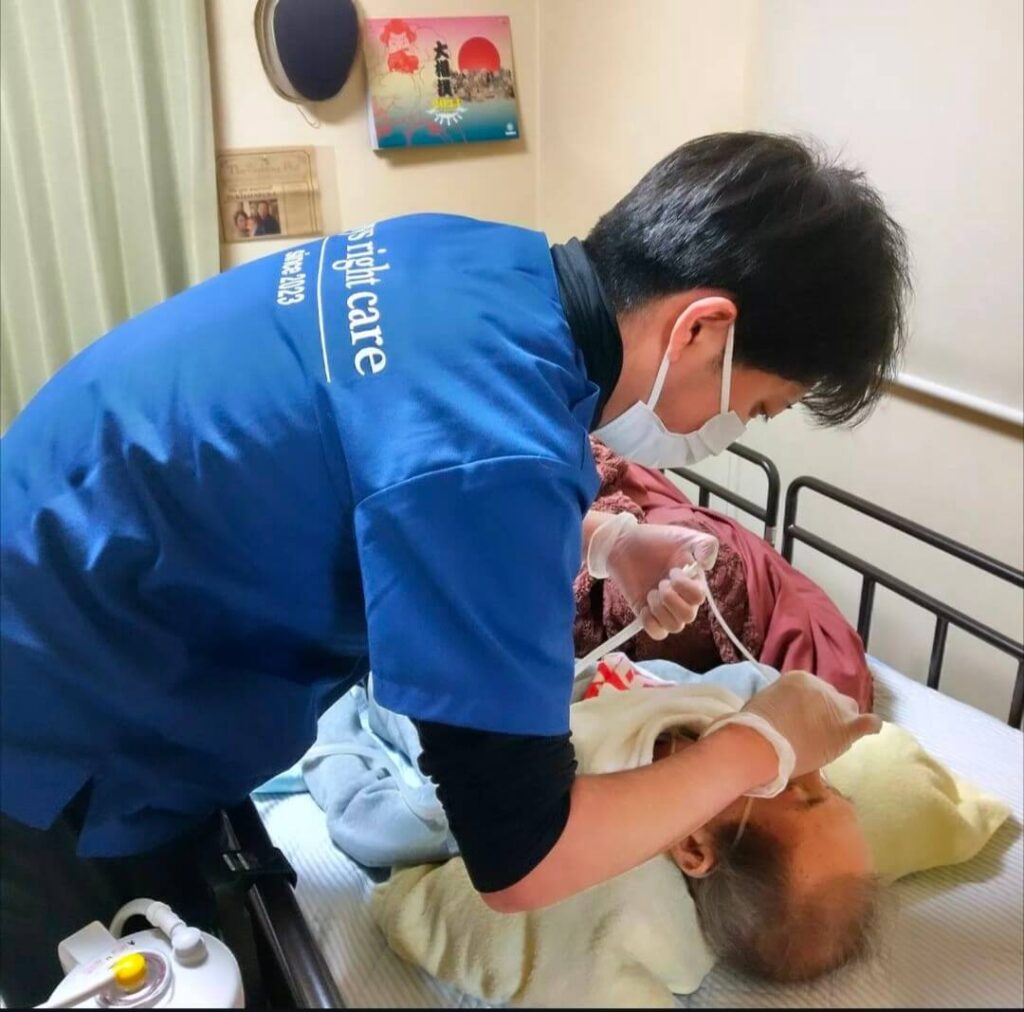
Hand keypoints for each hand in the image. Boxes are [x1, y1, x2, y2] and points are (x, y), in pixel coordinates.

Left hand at [586, 513, 713, 639]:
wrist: (624, 544)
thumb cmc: (656, 540)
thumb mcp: (684, 537)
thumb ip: (705, 545)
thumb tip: (707, 564)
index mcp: (693, 583)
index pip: (699, 598)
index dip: (685, 587)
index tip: (673, 570)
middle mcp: (681, 599)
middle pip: (688, 617)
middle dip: (671, 598)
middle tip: (660, 582)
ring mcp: (663, 608)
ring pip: (674, 627)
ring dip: (660, 609)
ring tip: (651, 593)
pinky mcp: (646, 613)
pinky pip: (657, 633)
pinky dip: (651, 622)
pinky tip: (644, 606)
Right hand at [703, 672, 881, 794]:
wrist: (761, 743)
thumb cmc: (754, 725)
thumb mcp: (764, 701)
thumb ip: (780, 702)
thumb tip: (784, 712)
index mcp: (800, 678)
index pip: (812, 690)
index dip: (807, 705)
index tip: (797, 717)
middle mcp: (822, 687)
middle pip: (831, 698)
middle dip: (824, 712)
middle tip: (810, 729)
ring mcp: (836, 707)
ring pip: (848, 710)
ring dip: (841, 720)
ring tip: (829, 736)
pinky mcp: (845, 728)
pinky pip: (868, 723)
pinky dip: (870, 725)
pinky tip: (871, 728)